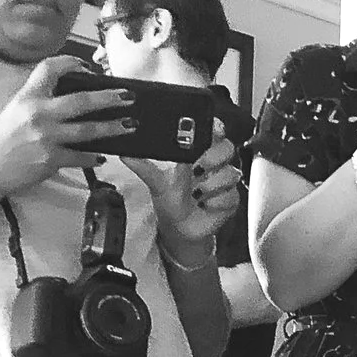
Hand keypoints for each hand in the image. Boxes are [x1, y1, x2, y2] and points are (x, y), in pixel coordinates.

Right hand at [0, 55, 132, 200]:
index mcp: (28, 96)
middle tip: (129, 96)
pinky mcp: (51, 159)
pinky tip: (103, 156)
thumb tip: (71, 98)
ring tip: (130, 125)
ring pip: (88, 130)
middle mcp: (38, 113)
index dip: (72, 63)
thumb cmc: (2, 138)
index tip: (89, 68)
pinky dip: (94, 157)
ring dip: (112, 128)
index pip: (51, 68)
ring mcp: (47, 137)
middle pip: (81, 100)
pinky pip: (81, 157)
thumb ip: (40, 100)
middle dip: (109, 98)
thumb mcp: (16, 109)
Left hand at [126, 132, 241, 263]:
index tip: (212, 129)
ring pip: (230, 173)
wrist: (180, 228)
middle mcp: (215, 164)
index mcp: (198, 152)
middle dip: (213, 157)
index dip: (216, 127)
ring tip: (196, 194)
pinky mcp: (232, 199)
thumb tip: (125, 153)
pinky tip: (204, 205)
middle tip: (197, 169)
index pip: (213, 131)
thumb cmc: (171, 200)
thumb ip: (143, 166)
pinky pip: (230, 196)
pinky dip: (215, 202)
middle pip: (227, 148)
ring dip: (211, 185)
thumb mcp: (155, 182)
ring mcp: (225, 181)